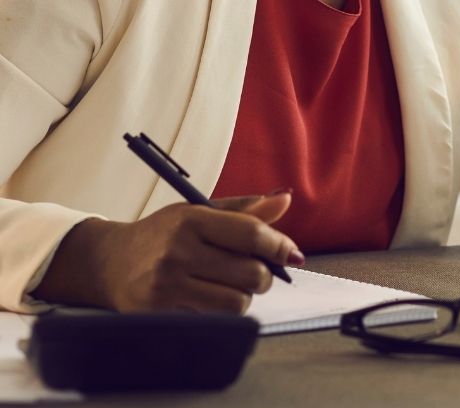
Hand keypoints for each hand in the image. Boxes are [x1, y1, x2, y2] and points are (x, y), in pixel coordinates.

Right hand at [35, 192, 303, 313]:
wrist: (109, 262)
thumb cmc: (164, 233)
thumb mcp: (200, 211)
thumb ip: (245, 210)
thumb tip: (286, 197)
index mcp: (192, 220)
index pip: (250, 234)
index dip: (278, 244)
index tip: (291, 253)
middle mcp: (179, 252)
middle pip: (249, 273)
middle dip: (264, 275)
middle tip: (257, 272)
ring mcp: (167, 286)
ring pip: (235, 303)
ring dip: (244, 297)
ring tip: (234, 287)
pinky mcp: (159, 314)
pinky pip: (212, 321)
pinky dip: (221, 313)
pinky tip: (212, 299)